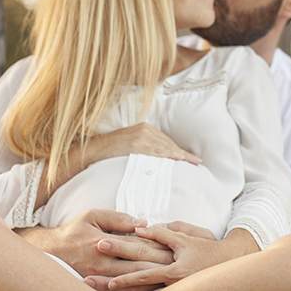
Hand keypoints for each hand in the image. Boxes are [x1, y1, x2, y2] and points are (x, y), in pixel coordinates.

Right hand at [16, 209, 168, 277]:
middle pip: (139, 266)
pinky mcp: (99, 285)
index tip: (177, 246)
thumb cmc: (75, 230)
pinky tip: (152, 288)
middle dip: (162, 266)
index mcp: (104, 242)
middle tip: (183, 266)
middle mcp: (104, 262)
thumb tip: (143, 222)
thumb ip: (118, 218)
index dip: (158, 246)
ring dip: (154, 281)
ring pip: (133, 281)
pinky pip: (122, 290)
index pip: (137, 245)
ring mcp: (101, 276)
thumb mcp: (94, 216)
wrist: (52, 251)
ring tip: (173, 280)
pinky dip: (138, 289)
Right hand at [84, 123, 200, 165]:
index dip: (180, 150)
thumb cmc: (110, 152)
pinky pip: (155, 150)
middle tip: (197, 162)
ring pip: (165, 146)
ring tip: (193, 162)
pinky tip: (178, 158)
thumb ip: (142, 149)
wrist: (93, 150)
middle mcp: (144, 129)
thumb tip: (154, 161)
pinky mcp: (135, 143)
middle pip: (168, 143)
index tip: (192, 158)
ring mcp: (140, 136)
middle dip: (183, 153)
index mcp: (144, 128)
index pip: (166, 141)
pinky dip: (168, 154)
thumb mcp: (129, 145)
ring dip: (180, 154)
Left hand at [102, 226, 257, 288]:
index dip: (119, 250)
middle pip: (134, 279)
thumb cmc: (205, 249)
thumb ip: (163, 232)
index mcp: (172, 265)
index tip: (98, 244)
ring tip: (94, 288)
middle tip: (86, 277)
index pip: (139, 257)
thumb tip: (139, 227)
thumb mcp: (185, 237)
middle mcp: (170, 280)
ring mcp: (171, 290)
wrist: (228, 266)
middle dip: (109, 279)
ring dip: (117, 290)